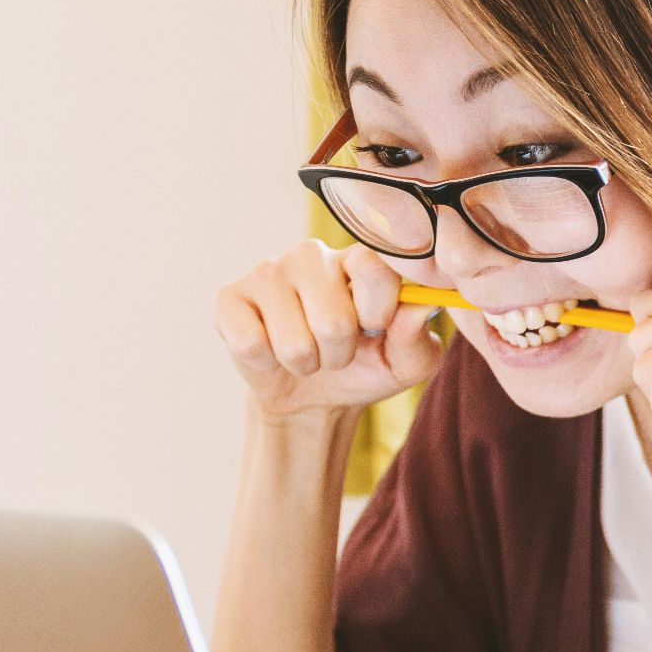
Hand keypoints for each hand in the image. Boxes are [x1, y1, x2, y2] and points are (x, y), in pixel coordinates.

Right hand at [213, 239, 443, 419]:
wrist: (312, 396)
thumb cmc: (365, 367)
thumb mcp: (405, 363)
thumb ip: (418, 337)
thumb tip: (421, 306)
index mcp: (359, 260)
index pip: (374, 269)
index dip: (378, 312)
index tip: (375, 329)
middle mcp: (312, 255)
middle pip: (333, 320)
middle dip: (339, 354)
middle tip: (336, 351)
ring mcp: (267, 272)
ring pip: (294, 341)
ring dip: (306, 363)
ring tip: (306, 353)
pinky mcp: (229, 297)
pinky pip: (251, 344)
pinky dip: (268, 364)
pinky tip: (270, 350)